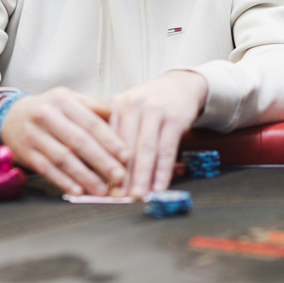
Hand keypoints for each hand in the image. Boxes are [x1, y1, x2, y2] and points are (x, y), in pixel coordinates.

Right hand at [1, 88, 129, 195]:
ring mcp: (34, 135)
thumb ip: (95, 109)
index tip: (126, 156)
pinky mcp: (26, 152)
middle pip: (79, 141)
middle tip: (118, 177)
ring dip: (84, 176)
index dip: (110, 141)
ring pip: (63, 158)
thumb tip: (123, 122)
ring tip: (101, 189)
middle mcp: (47, 115)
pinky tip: (77, 191)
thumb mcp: (70, 100)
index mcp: (63, 100)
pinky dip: (63, 181)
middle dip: (101, 161)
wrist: (10, 116)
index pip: (91, 122)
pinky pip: (47, 169)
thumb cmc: (49, 110)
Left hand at [109, 71, 207, 195]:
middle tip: (117, 197)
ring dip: (142, 176)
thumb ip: (116, 135)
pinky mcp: (175, 118)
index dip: (104, 165)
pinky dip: (163, 171)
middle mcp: (134, 105)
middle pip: (126, 146)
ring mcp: (155, 111)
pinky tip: (159, 186)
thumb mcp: (128, 111)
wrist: (181, 85)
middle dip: (122, 175)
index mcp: (116, 104)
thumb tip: (104, 172)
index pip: (108, 139)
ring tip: (138, 195)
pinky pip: (167, 150)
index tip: (102, 186)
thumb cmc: (150, 104)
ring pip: (146, 149)